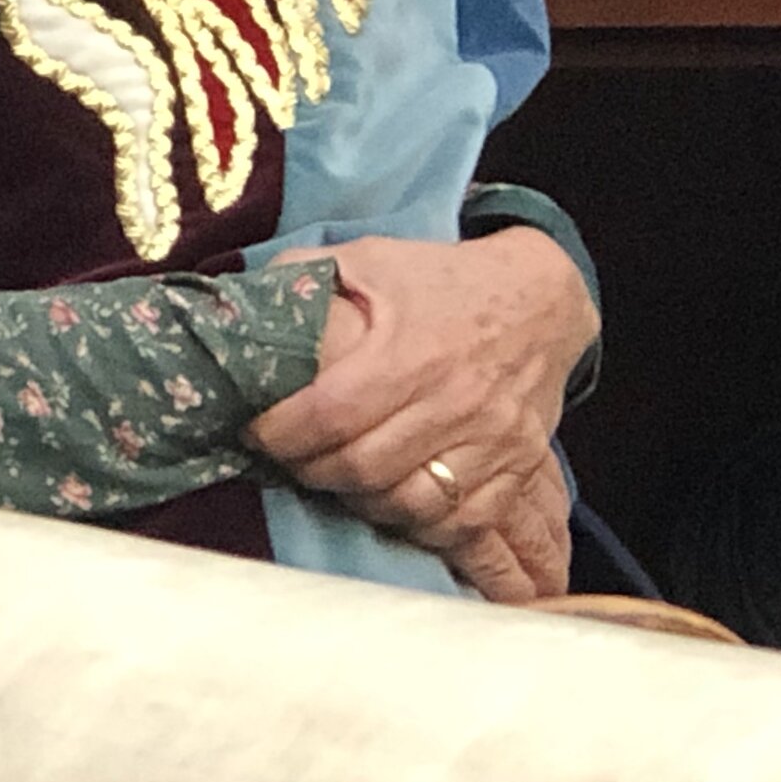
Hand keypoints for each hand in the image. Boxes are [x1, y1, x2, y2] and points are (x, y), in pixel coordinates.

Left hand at [250, 230, 596, 601]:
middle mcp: (454, 400)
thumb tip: (239, 298)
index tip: (256, 432)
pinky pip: (460, 520)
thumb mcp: (372, 259)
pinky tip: (390, 498)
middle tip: (291, 458)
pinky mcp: (515, 466)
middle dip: (311, 471)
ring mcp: (491, 440)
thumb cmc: (443, 281)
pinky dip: (417, 522)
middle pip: (363, 467)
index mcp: (411, 351)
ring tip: (336, 478)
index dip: (281, 433)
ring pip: (409, 503)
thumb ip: (306, 275)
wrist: (540, 301)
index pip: (330, 412)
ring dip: (360, 501)